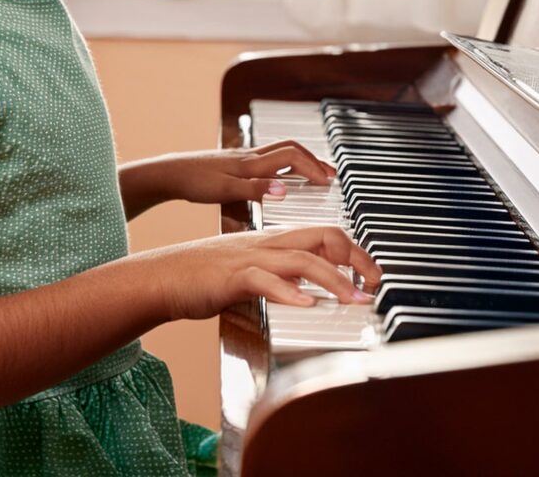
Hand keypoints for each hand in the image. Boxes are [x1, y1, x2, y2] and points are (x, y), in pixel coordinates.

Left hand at [150, 140, 337, 204]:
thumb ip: (256, 190)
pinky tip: (283, 176)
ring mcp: (244, 157)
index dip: (313, 168)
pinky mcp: (236, 162)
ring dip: (301, 159)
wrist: (169, 173)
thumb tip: (285, 190)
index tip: (328, 182)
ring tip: (314, 174)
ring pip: (280, 151)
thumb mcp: (225, 191)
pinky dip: (285, 164)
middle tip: (331, 175)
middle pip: (291, 148)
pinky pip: (269, 157)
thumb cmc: (194, 182)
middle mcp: (251, 156)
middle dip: (313, 160)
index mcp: (251, 163)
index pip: (292, 157)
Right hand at [150, 225, 382, 320]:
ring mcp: (250, 257)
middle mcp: (267, 243)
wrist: (162, 276)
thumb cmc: (204, 276)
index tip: (371, 273)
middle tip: (376, 283)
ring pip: (302, 259)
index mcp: (273, 240)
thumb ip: (280, 274)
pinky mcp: (232, 277)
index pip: (323, 234)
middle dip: (355, 258)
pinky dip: (289, 291)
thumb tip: (309, 287)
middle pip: (322, 238)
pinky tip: (307, 304)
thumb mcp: (250, 271)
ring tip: (354, 299)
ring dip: (334, 279)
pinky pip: (265, 280)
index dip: (353, 250)